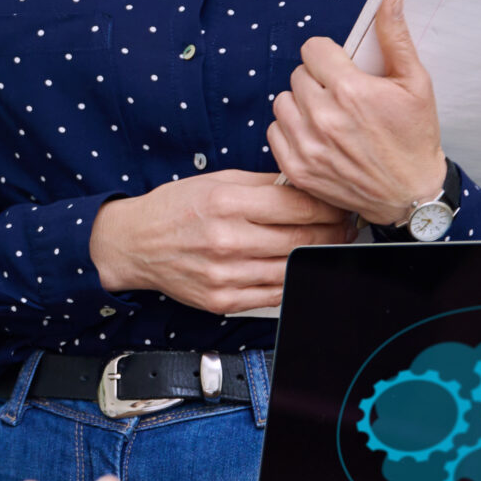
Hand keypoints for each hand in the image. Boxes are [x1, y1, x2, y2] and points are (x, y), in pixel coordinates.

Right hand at [89, 171, 348, 314]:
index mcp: (226, 202)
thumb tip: (307, 187)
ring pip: (292, 268)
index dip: (329, 206)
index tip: (340, 204)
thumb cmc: (175, 208)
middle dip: (333, 231)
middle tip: (345, 225)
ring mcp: (225, 274)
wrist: (135, 243)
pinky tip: (299, 265)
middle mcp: (226, 239)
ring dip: (318, 256)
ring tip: (328, 244)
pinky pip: (274, 293)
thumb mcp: (217, 181)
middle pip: (302, 238)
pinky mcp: (222, 299)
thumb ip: (264, 185)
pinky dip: (293, 279)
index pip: (299, 206)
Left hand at [268, 0, 446, 227]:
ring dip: (301, 104)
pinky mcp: (297, 168)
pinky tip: (316, 135)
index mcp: (352, 90)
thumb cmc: (414, 138)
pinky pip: (274, 130)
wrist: (410, 195)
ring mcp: (308, 145)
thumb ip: (396, 38)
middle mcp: (324, 117)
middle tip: (340, 95)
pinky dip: (291, 130)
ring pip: (283, 101)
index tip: (341, 68)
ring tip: (327, 115)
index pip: (313, 49)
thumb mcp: (416, 83)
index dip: (328, 55)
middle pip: (298, 74)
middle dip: (318, 80)